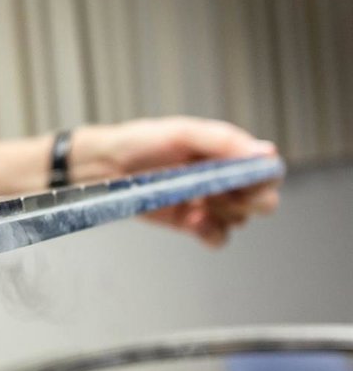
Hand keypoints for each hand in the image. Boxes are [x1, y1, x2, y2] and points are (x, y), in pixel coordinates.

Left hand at [71, 116, 280, 246]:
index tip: (249, 180)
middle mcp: (223, 179)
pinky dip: (212, 233)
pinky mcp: (191, 223)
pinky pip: (219, 237)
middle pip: (262, 200)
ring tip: (197, 205)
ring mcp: (209, 203)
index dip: (266, 178)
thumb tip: (266, 152)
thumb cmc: (140, 141)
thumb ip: (223, 142)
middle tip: (224, 195)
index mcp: (227, 153)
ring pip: (241, 219)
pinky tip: (194, 220)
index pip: (267, 170)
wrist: (104, 165)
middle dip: (251, 202)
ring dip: (225, 216)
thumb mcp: (182, 133)